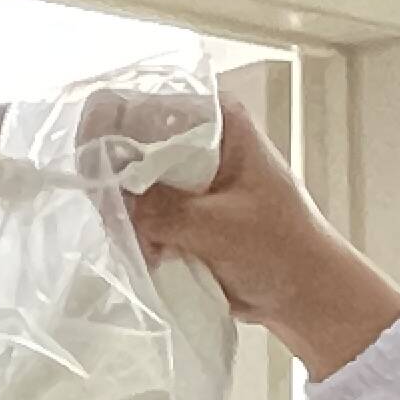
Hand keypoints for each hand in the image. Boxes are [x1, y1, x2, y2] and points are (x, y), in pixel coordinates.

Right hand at [129, 97, 399, 376]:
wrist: (303, 293)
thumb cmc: (281, 249)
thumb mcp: (219, 227)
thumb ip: (163, 210)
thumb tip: (110, 197)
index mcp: (215, 121)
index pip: (138, 106)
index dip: (107, 134)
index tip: (95, 175)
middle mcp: (196, 139)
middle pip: (124, 144)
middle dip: (116, 186)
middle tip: (129, 226)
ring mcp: (184, 174)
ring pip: (125, 183)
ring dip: (127, 218)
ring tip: (155, 249)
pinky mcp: (178, 207)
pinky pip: (136, 213)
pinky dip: (136, 235)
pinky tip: (156, 256)